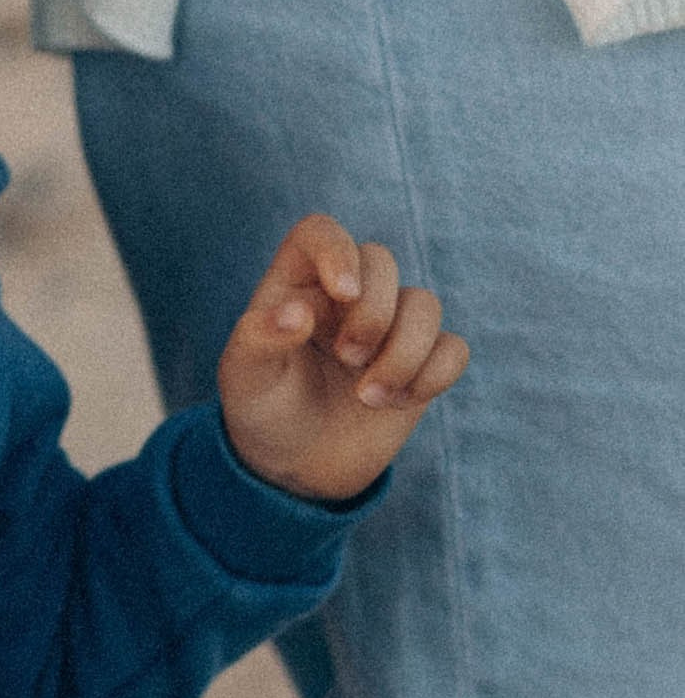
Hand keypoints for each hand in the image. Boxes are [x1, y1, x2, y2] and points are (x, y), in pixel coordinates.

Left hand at [218, 214, 468, 502]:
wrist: (296, 466)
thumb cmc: (263, 411)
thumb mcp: (244, 379)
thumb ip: (259, 340)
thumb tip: (297, 313)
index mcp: (298, 284)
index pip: (321, 232)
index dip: (339, 251)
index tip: (344, 294)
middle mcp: (347, 295)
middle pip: (382, 261)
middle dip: (373, 314)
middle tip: (346, 359)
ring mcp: (389, 326)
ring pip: (426, 304)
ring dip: (404, 352)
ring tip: (368, 397)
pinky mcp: (421, 361)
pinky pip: (454, 348)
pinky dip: (434, 375)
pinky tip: (399, 402)